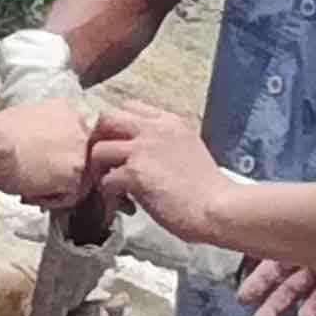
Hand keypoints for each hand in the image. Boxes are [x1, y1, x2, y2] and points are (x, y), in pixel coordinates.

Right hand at [0, 89, 94, 209]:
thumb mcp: (26, 120)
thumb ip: (42, 133)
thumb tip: (38, 148)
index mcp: (67, 113)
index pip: (72, 143)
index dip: (54, 158)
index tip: (39, 165)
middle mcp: (80, 129)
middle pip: (77, 160)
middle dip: (57, 174)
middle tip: (33, 181)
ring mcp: (80, 152)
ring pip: (77, 180)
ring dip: (53, 189)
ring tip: (28, 188)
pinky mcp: (75, 174)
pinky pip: (70, 196)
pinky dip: (50, 200)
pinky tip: (30, 192)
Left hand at [85, 102, 230, 246]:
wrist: (218, 208)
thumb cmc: (208, 189)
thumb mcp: (189, 149)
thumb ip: (165, 143)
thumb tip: (142, 154)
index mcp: (170, 122)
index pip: (130, 107)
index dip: (117, 126)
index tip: (119, 146)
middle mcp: (155, 129)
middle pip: (106, 118)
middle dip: (97, 140)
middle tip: (102, 163)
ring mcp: (143, 149)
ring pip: (98, 150)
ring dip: (99, 171)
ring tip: (111, 187)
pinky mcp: (135, 174)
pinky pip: (106, 181)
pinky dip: (109, 195)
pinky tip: (124, 204)